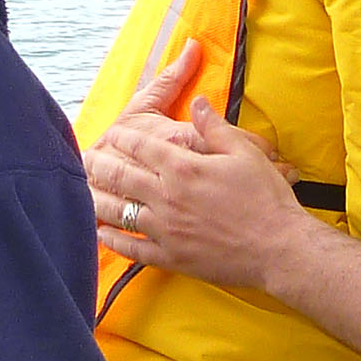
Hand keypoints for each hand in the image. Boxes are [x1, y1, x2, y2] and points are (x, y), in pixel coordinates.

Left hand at [86, 60, 319, 296]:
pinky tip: (102, 234)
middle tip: (85, 158)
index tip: (112, 132)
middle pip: (121, 176)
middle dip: (99, 164)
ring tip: (82, 192)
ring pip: (119, 212)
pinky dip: (114, 241)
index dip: (123, 137)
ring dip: (97, 200)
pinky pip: (133, 249)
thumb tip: (198, 102)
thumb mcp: (245, 153)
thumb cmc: (266, 199)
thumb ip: (215, 126)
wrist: (279, 248)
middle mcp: (166, 197)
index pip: (141, 146)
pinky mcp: (171, 257)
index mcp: (183, 167)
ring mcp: (165, 229)